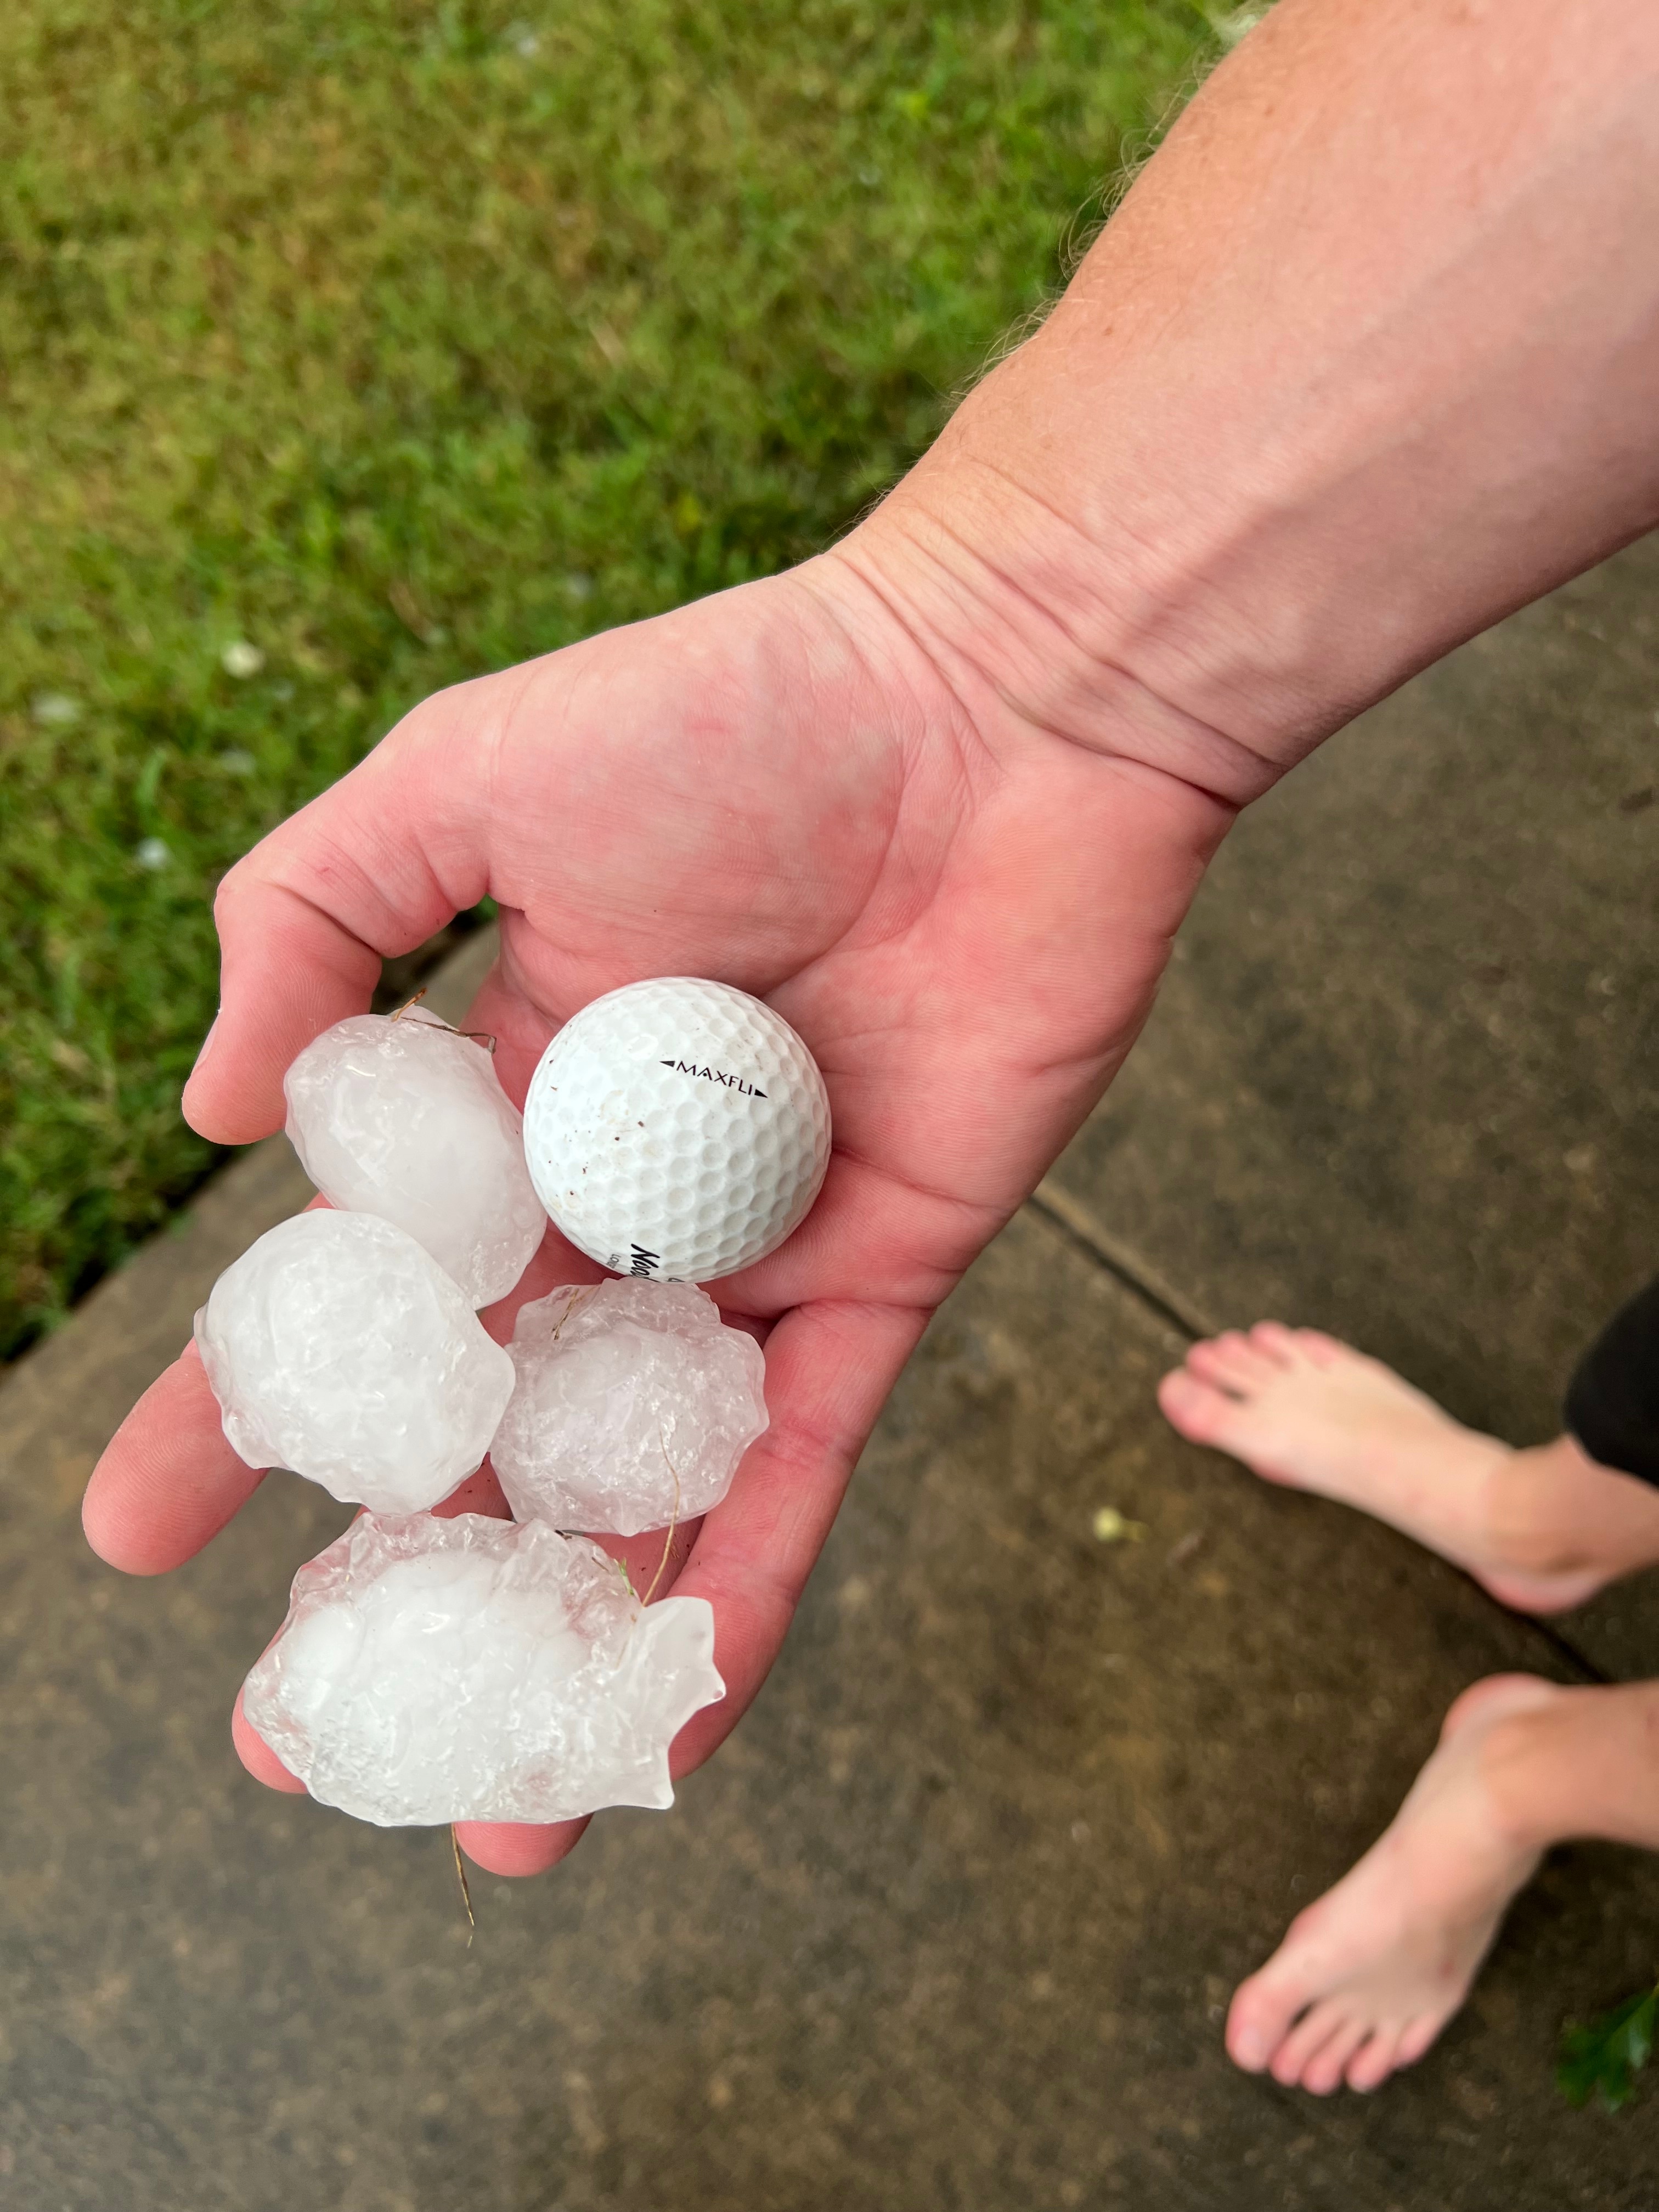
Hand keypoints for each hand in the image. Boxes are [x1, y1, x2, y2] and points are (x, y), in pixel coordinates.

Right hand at [82, 519, 1232, 1874]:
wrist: (997, 710)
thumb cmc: (732, 711)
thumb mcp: (464, 777)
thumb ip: (313, 921)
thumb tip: (215, 1111)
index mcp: (497, 1095)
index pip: (346, 1288)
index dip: (242, 1412)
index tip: (138, 1535)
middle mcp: (611, 1198)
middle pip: (478, 1427)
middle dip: (391, 1580)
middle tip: (299, 1733)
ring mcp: (745, 1253)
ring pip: (635, 1480)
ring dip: (566, 1641)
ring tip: (490, 1809)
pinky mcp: (883, 1278)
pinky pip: (804, 1459)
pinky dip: (747, 1583)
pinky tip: (680, 1714)